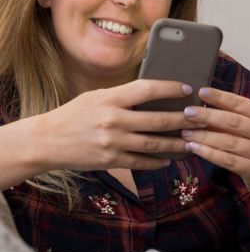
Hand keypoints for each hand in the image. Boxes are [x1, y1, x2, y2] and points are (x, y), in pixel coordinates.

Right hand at [35, 80, 201, 172]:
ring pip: (154, 143)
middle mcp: (113, 121)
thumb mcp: (97, 97)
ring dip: (177, 143)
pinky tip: (170, 159)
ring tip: (193, 141)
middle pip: (158, 120)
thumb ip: (123, 96)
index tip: (187, 89)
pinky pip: (141, 162)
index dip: (170, 88)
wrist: (46, 141)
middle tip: (201, 118)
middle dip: (184, 119)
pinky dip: (158, 161)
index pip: (147, 90)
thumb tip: (155, 94)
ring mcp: (113, 143)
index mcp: (110, 99)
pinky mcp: (111, 161)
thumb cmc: (74, 114)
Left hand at [181, 87, 249, 196]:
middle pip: (234, 121)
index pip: (242, 104)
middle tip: (188, 112)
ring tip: (186, 132)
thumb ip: (235, 118)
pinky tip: (194, 148)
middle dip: (208, 115)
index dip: (221, 97)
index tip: (201, 92)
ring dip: (204, 136)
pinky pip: (228, 160)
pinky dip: (209, 153)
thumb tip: (203, 106)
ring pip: (229, 142)